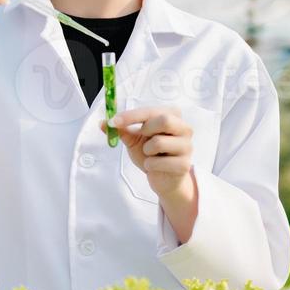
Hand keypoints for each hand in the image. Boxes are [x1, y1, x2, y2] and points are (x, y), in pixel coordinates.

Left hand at [110, 106, 198, 221]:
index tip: (113, 121)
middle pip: (165, 120)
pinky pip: (161, 162)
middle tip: (141, 138)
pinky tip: (155, 166)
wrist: (163, 178)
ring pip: (160, 142)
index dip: (131, 116)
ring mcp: (187, 147)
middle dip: (146, 130)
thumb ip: (121, 130)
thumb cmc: (152, 154)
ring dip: (147, 150)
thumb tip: (102, 123)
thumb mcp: (135, 139)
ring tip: (150, 154)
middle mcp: (184, 128)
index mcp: (173, 116)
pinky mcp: (185, 165)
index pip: (151, 111)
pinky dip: (151, 165)